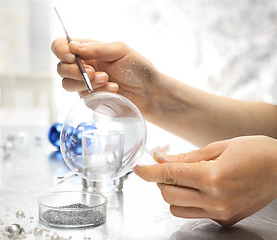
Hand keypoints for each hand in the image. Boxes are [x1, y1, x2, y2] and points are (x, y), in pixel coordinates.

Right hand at [51, 38, 158, 115]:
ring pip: (67, 84)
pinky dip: (98, 92)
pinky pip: (82, 97)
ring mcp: (84, 84)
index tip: (72, 57)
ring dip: (85, 83)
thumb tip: (73, 47)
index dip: (61, 50)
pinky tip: (113, 89)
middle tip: (94, 72)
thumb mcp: (120, 50)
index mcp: (87, 50)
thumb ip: (97, 48)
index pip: (61, 46)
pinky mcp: (89, 99)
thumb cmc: (137, 68)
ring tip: (107, 80)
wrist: (148, 92)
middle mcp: (82, 66)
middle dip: (75, 71)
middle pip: (61, 68)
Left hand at [133, 135, 276, 225]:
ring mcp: (220, 212)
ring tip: (182, 179)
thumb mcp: (219, 147)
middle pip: (168, 194)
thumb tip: (161, 159)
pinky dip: (188, 201)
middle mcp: (215, 199)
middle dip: (160, 180)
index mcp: (213, 177)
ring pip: (177, 208)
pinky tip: (198, 189)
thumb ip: (187, 157)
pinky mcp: (225, 219)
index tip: (138, 168)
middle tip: (165, 167)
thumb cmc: (254, 151)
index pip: (168, 176)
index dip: (148, 171)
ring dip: (171, 192)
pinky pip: (194, 214)